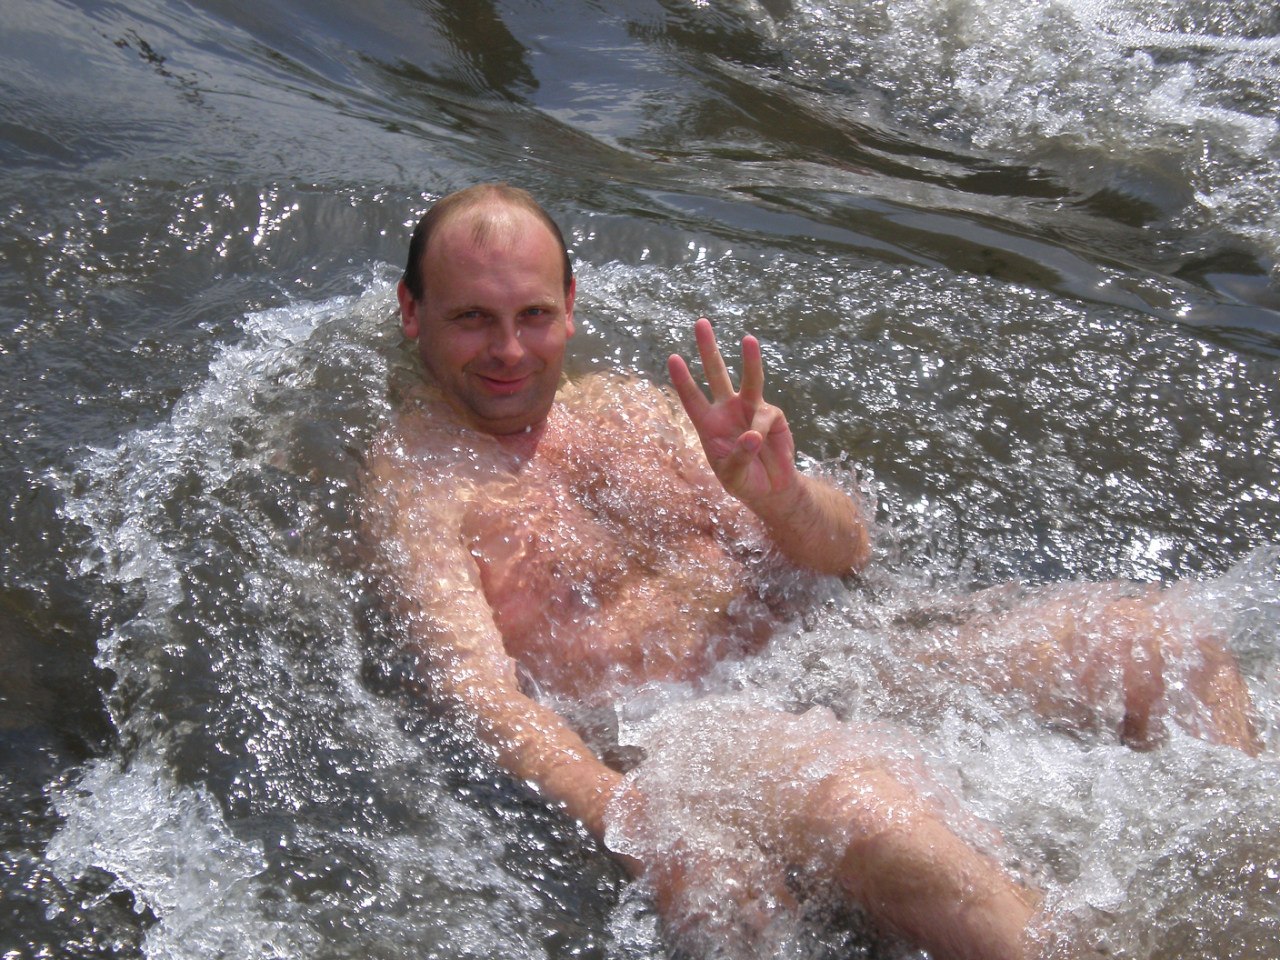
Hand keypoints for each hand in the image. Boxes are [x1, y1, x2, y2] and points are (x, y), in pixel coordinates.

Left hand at [668, 318, 797, 506]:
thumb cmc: (744, 481)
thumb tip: (751, 435)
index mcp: (708, 424)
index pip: (692, 398)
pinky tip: (761, 445)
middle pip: (716, 374)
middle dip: (708, 348)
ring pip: (748, 379)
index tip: (673, 358)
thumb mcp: (733, 476)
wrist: (771, 487)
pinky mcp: (771, 415)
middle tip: (700, 322)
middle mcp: (727, 410)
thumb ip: (738, 457)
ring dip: (749, 359)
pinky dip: (760, 431)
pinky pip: (765, 417)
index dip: (683, 380)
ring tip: (748, 339)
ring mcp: (750, 409)